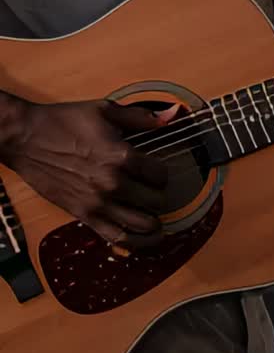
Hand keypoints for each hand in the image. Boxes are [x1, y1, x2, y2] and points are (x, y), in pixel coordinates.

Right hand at [3, 99, 170, 244]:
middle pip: (155, 201)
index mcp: (121, 156)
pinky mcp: (82, 214)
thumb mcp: (104, 110)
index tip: (158, 173)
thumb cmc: (63, 122)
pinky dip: (134, 242)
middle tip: (156, 194)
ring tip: (157, 222)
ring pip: (141, 224)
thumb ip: (140, 116)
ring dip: (154, 224)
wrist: (25, 138)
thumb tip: (169, 117)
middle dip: (160, 197)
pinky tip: (142, 238)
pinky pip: (115, 236)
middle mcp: (112, 183)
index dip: (163, 174)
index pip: (160, 175)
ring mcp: (97, 202)